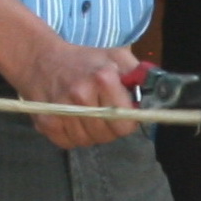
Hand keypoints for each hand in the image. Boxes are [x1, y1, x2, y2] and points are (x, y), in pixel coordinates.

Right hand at [1, 33, 141, 148]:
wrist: (40, 60)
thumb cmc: (83, 60)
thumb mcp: (115, 57)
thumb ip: (140, 75)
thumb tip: (160, 94)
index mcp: (102, 77)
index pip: (126, 121)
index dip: (127, 119)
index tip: (122, 111)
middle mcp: (80, 95)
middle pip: (107, 134)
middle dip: (110, 127)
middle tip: (103, 111)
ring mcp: (61, 110)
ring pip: (88, 141)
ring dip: (91, 132)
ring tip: (86, 113)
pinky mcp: (46, 123)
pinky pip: (69, 144)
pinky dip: (73, 136)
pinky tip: (72, 119)